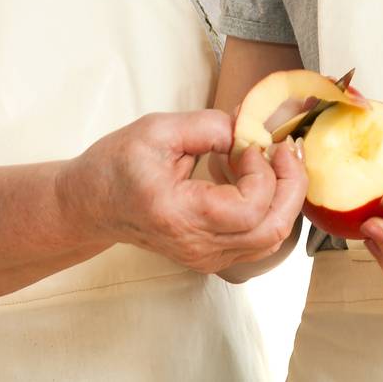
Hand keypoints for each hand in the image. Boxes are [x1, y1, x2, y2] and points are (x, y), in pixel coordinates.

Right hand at [66, 109, 306, 273]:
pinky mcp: (211, 255)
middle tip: (284, 149)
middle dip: (290, 184)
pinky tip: (246, 176)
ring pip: (271, 238)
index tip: (249, 142)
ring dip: (281, 195)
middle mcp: (197, 246)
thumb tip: (250, 128)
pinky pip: (257, 238)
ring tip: (265, 159)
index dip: (263, 171)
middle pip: (271, 230)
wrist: (92, 203)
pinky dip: (266, 206)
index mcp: (180, 216)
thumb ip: (209, 126)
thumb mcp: (158, 130)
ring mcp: (206, 257)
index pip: (249, 209)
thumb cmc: (116, 166)